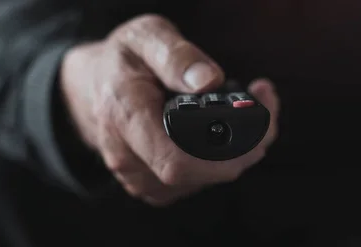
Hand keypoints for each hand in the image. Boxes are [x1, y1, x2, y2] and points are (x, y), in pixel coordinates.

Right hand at [60, 14, 279, 205]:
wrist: (97, 87)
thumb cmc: (124, 60)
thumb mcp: (145, 37)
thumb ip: (175, 56)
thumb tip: (208, 82)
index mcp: (125, 119)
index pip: (177, 160)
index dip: (227, 149)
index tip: (256, 112)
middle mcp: (130, 159)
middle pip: (203, 173)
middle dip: (247, 143)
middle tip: (263, 100)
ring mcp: (143, 179)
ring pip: (209, 179)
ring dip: (242, 148)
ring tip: (251, 105)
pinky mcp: (159, 187)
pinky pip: (203, 180)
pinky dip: (227, 157)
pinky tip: (232, 127)